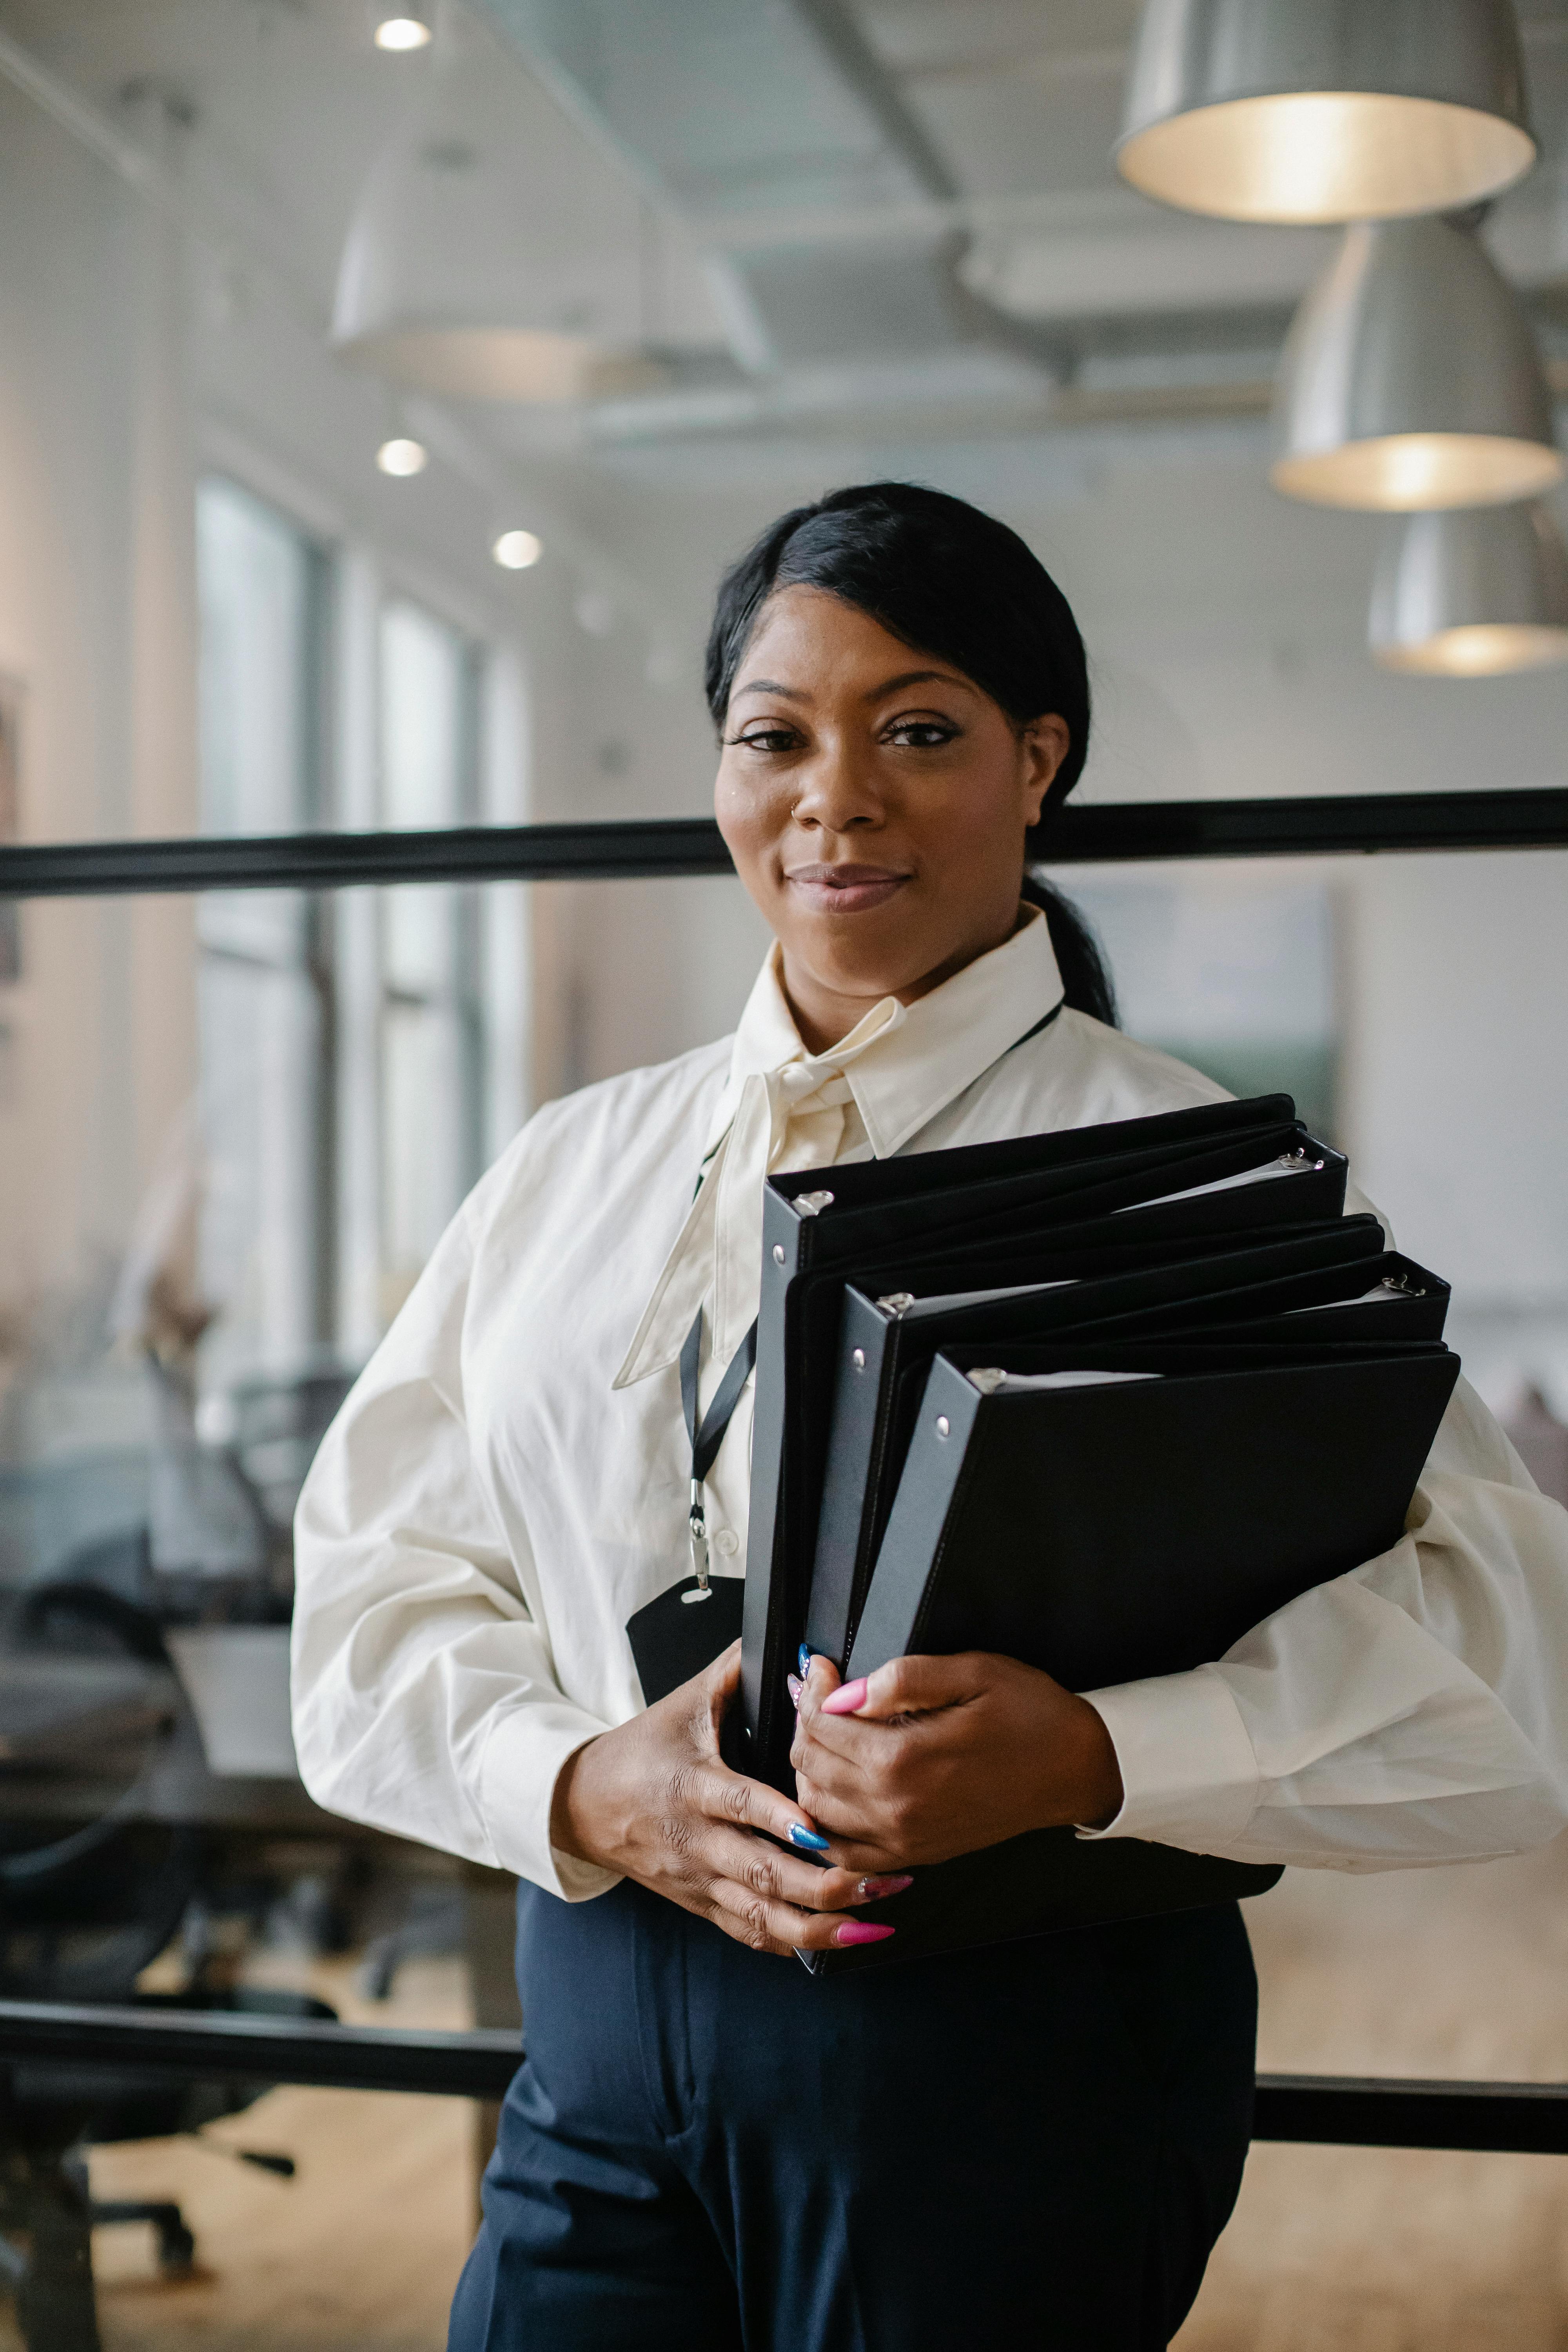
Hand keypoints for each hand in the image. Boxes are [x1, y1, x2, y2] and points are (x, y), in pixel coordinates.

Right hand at [550, 1642, 909, 1958]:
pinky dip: (793, 1943)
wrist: (585, 1805)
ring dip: (821, 1927)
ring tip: (874, 1923)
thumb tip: (797, 1644)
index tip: (821, 1830)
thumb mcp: (685, 1702)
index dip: (780, 1821)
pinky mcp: (701, 1905)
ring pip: (762, 1916)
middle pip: (762, 1873)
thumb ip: (736, 1670)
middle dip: (826, 1884)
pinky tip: (840, 1941)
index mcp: (694, 1787)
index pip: (741, 1805)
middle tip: (883, 1883)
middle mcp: (698, 1841)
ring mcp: (700, 1881)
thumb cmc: (642, 1748)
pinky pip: (750, 1933)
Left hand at [789, 1650, 1123, 1874]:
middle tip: (823, 1693)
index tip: (820, 1666)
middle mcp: (896, 1807)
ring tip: (830, 1733)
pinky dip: (826, 1822)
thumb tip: (848, 1690)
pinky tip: (836, 1789)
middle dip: (807, 1723)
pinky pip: (844, 1852)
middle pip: (811, 1765)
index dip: (813, 1688)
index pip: (822, 1724)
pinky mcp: (914, 1854)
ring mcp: (904, 1838)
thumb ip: (905, 1678)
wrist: (1074, 1771)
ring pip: (817, 1809)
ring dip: (811, 1768)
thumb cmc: (1030, 1715)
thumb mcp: (974, 1672)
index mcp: (905, 1759)